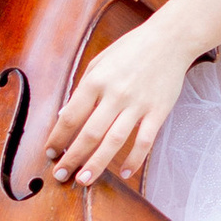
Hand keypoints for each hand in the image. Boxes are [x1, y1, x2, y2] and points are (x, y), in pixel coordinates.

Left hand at [47, 12, 199, 186]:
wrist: (170, 39)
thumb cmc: (131, 49)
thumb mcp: (99, 61)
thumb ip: (81, 88)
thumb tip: (64, 114)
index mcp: (96, 80)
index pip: (70, 116)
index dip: (57, 137)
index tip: (50, 152)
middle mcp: (115, 94)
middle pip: (89, 134)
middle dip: (72, 157)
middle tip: (61, 174)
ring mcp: (138, 105)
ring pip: (114, 141)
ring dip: (97, 164)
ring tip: (84, 180)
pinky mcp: (158, 112)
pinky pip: (145, 141)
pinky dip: (135, 159)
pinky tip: (126, 172)